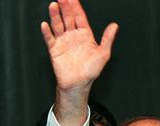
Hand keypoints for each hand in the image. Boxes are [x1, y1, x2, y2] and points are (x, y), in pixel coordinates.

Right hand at [41, 0, 117, 125]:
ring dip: (55, 15)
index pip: (79, 17)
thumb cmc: (90, 71)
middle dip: (65, 7)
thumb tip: (114, 25)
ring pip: (58, 25)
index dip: (76, 7)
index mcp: (84, 35)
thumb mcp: (103, 54)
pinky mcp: (55, 50)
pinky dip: (47, 32)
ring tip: (53, 5)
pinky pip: (50, 39)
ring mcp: (63, 42)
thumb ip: (107, 39)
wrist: (79, 84)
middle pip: (68, 18)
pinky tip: (45, 25)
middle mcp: (73, 36)